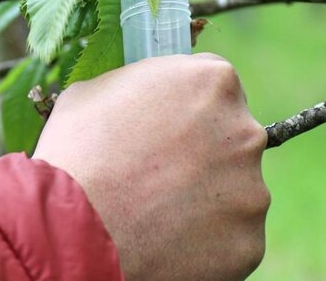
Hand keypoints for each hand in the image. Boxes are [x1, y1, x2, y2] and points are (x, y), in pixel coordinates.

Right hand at [33, 54, 268, 280]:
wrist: (74, 226)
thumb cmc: (77, 151)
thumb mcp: (98, 92)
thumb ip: (142, 88)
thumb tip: (147, 99)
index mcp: (213, 83)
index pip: (216, 86)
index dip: (189, 107)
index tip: (170, 126)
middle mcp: (244, 132)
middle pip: (231, 138)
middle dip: (203, 153)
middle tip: (159, 173)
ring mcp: (251, 190)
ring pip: (234, 191)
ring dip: (205, 198)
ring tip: (155, 211)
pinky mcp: (248, 242)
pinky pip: (230, 238)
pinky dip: (204, 241)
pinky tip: (165, 240)